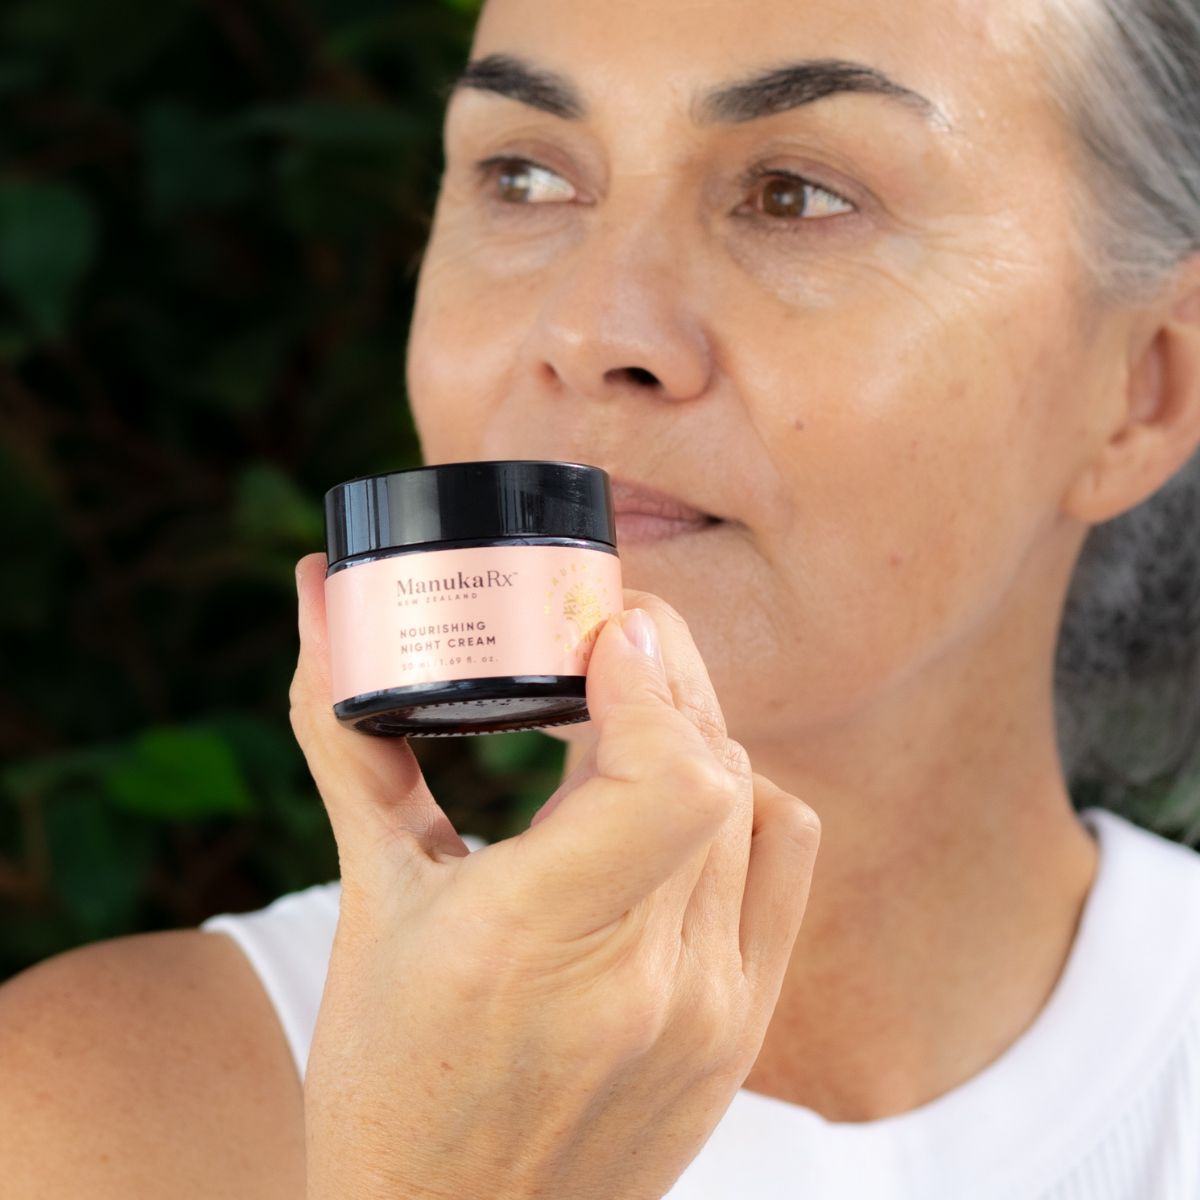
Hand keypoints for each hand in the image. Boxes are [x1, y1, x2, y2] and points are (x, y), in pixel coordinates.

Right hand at [290, 552, 820, 1199]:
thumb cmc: (386, 1080)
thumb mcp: (365, 901)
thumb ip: (348, 736)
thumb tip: (320, 596)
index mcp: (532, 939)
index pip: (670, 776)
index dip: (652, 678)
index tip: (605, 627)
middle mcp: (643, 980)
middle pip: (713, 766)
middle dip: (666, 674)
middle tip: (608, 637)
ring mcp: (709, 1011)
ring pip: (752, 804)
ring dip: (697, 732)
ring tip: (633, 712)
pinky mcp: (742, 1029)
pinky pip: (784, 863)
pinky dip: (742, 800)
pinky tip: (680, 795)